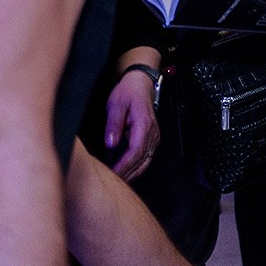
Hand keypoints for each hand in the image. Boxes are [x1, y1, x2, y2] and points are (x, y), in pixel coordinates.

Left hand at [104, 60, 161, 180]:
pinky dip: (136, 166)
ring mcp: (154, 136)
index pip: (135, 152)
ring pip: (145, 161)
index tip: (112, 173)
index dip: (124, 165)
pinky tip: (126, 170)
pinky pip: (146, 156)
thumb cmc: (128, 92)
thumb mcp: (116, 105)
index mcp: (144, 125)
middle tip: (112, 182)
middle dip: (127, 173)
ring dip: (133, 172)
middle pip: (142, 160)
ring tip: (118, 180)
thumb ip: (113, 125)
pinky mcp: (152, 138)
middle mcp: (152, 133)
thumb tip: (111, 144)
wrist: (140, 84)